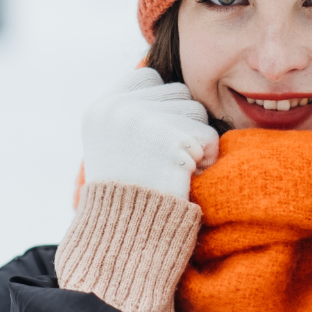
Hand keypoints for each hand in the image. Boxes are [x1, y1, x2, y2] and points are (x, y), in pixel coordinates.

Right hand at [82, 68, 219, 199]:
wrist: (124, 235)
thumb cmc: (125, 193)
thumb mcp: (113, 140)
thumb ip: (133, 109)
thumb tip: (170, 84)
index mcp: (102, 106)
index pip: (151, 76)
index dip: (162, 106)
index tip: (154, 139)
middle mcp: (119, 108)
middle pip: (179, 92)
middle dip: (181, 123)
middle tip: (161, 158)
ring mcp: (144, 121)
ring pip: (197, 111)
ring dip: (195, 141)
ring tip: (169, 168)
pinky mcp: (171, 139)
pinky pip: (209, 137)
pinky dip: (206, 159)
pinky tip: (182, 177)